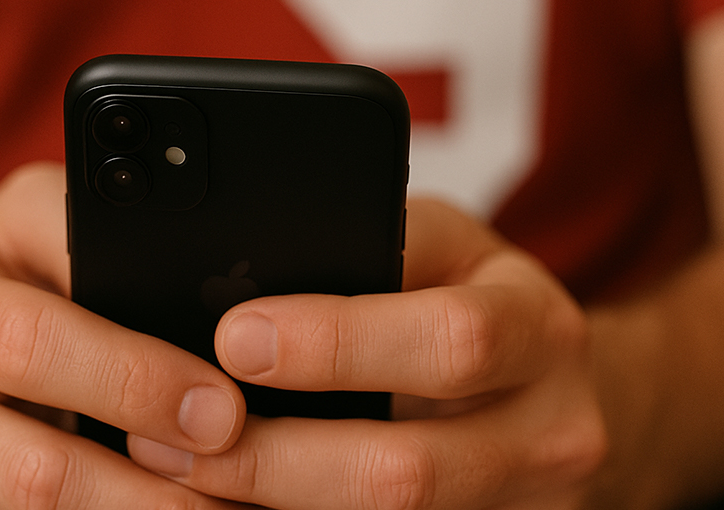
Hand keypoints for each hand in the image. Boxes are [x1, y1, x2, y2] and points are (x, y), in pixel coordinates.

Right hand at [0, 163, 248, 508]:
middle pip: (38, 473)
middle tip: (235, 487)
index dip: (136, 385)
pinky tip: (150, 508)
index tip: (220, 412)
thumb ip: (109, 255)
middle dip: (154, 490)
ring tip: (213, 506)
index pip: (36, 349)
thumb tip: (220, 321)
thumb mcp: (44, 222)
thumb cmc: (4, 263)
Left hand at [128, 197, 607, 508]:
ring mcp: (527, 503)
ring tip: (189, 477)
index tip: (237, 339)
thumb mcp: (443, 246)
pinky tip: (243, 503)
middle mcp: (550, 429)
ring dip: (274, 506)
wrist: (553, 380)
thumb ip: (372, 254)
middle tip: (175, 438)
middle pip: (407, 470)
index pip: (448, 342)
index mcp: (539, 329)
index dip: (337, 346)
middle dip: (276, 460)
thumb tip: (244, 283)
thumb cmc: (477, 293)